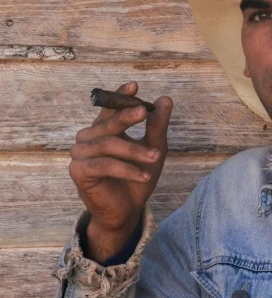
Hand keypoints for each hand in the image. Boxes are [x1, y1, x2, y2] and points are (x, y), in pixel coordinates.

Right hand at [69, 82, 172, 255]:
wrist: (127, 211)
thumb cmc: (137, 178)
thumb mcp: (153, 150)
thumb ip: (157, 126)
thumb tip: (165, 100)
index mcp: (103, 129)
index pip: (110, 108)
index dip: (120, 96)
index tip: (135, 86)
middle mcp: (88, 138)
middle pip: (108, 123)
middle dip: (127, 117)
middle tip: (144, 111)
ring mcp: (80, 154)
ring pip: (108, 144)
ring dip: (134, 151)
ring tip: (156, 159)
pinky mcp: (79, 171)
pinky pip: (104, 165)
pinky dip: (127, 169)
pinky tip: (144, 176)